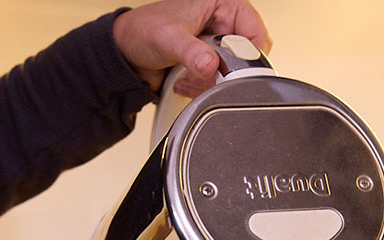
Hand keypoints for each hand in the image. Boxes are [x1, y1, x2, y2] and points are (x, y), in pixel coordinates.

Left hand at [112, 0, 272, 95]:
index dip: (248, 55)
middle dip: (226, 72)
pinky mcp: (213, 61)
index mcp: (222, 3)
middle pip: (248, 56)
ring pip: (236, 73)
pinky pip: (222, 82)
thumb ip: (191, 52)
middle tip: (204, 72)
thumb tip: (210, 65)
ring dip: (212, 82)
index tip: (231, 71)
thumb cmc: (143, 32)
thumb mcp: (168, 38)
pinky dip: (205, 87)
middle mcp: (224, 21)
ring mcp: (219, 43)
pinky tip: (187, 80)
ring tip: (189, 75)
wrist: (127, 54)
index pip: (256, 32)